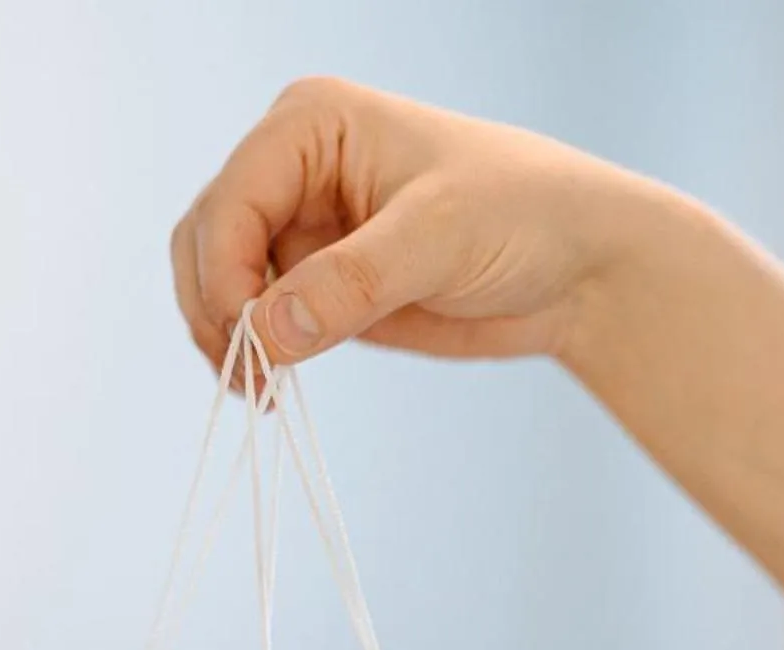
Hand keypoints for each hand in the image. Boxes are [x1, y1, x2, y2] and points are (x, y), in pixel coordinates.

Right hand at [172, 78, 644, 370]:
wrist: (579, 267)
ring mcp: (300, 227)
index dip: (223, 274)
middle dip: (215, 310)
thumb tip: (266, 332)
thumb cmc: (525, 215)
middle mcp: (292, 167)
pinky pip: (255, 320)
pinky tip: (274, 386)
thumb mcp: (438, 239)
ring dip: (225, 338)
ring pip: (216, 284)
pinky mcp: (316, 282)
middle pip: (205, 241)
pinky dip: (253, 354)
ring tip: (262, 391)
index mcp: (311, 123)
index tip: (250, 342)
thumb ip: (350, 282)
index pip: (229, 200)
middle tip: (252, 379)